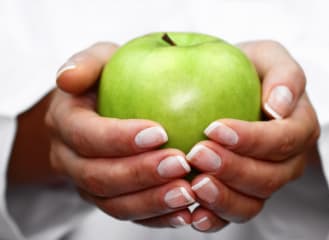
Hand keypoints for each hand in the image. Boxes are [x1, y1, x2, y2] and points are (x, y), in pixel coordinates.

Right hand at [46, 43, 195, 227]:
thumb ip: (86, 62)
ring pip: (113, 204)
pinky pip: (130, 215)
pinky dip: (157, 218)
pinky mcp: (108, 198)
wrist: (103, 108)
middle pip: (98, 176)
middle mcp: (69, 159)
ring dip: (151, 201)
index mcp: (64, 123)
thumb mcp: (100, 60)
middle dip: (140, 173)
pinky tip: (185, 212)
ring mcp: (87, 184)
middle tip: (180, 163)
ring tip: (187, 192)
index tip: (161, 133)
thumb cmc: (108, 80)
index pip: (85, 135)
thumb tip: (68, 78)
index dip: (119, 138)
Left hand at [186, 41, 319, 231]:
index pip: (283, 140)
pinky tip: (194, 213)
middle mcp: (287, 161)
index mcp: (299, 128)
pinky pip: (234, 214)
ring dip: (223, 198)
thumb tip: (279, 106)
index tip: (213, 128)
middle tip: (197, 155)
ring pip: (252, 202)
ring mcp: (265, 182)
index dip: (252, 139)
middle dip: (233, 169)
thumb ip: (284, 74)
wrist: (229, 88)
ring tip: (194, 185)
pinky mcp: (243, 195)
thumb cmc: (247, 70)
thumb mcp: (267, 56)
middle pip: (269, 177)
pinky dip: (215, 218)